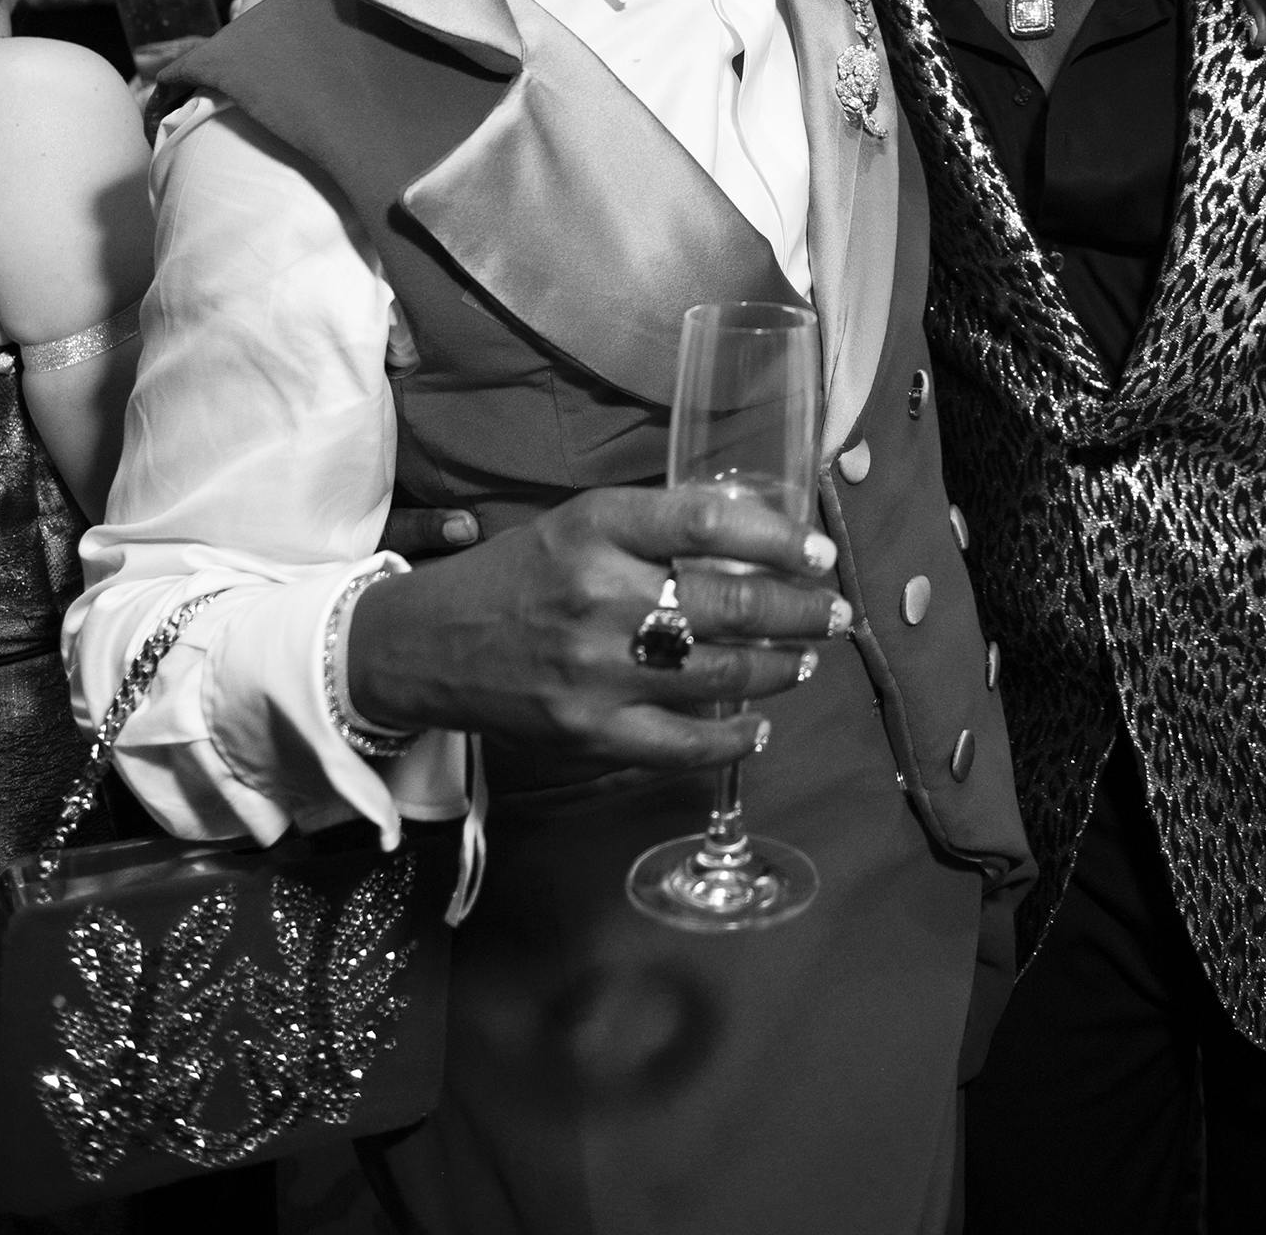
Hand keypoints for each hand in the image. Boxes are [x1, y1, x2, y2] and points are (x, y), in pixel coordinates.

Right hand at [349, 482, 846, 775]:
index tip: (819, 552)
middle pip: (729, 603)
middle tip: (835, 612)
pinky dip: (733, 739)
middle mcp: (600, 595)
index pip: (708, 521)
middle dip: (799, 611)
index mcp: (596, 527)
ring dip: (779, 669)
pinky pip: (683, 744)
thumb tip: (758, 542)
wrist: (431, 644)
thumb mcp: (581, 522)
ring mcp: (596, 672)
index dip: (778, 537)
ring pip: (720, 675)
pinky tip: (758, 726)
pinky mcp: (590, 734)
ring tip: (805, 658)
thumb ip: (657, 529)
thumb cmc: (519, 573)